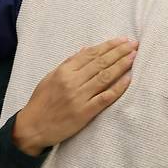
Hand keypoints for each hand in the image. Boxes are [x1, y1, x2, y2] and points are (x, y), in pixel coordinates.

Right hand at [12, 38, 137, 155]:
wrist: (33, 127)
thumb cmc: (42, 101)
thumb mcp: (51, 77)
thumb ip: (69, 63)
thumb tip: (86, 49)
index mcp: (64, 71)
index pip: (91, 54)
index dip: (108, 46)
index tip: (122, 40)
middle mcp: (72, 82)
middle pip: (101, 63)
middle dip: (119, 52)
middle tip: (134, 44)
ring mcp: (80, 97)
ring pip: (105, 77)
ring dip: (121, 65)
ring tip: (133, 56)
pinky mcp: (85, 112)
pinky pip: (105, 97)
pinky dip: (118, 87)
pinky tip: (128, 78)